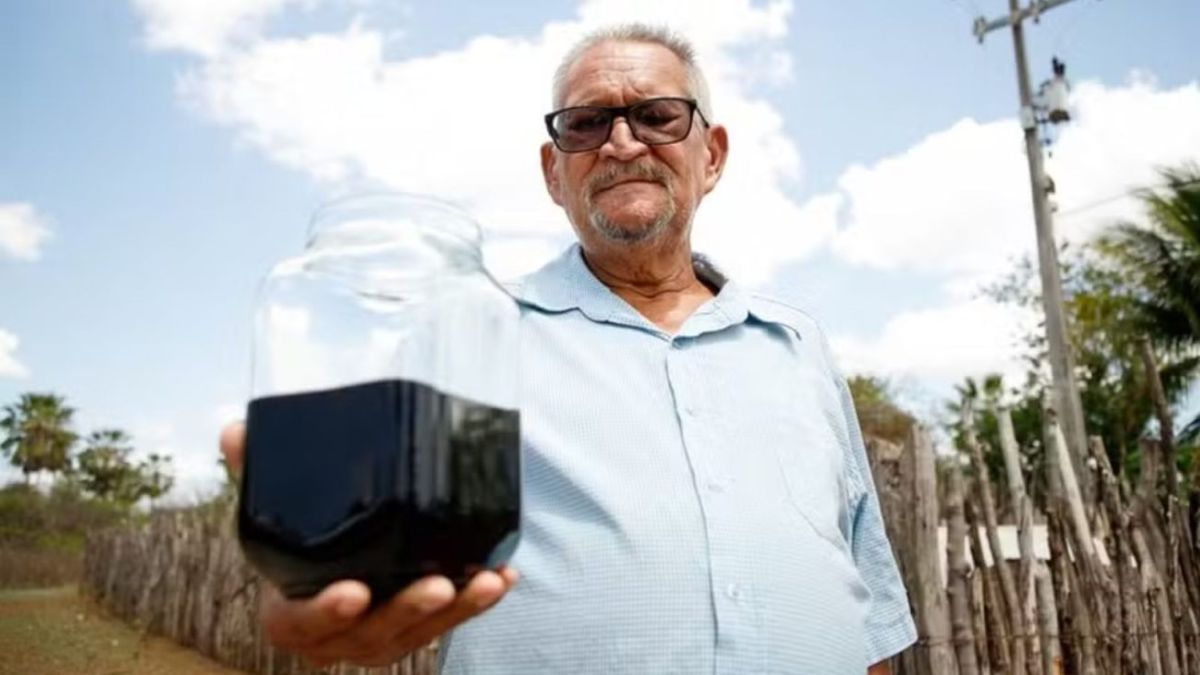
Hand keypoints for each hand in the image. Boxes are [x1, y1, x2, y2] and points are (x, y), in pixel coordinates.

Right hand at [221, 422, 519, 666]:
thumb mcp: (272, 511)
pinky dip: (476, 604)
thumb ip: (254, 473)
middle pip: (372, 634)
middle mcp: (335, 638)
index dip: (326, 613)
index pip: (302, 623)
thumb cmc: (297, 544)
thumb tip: (236, 431)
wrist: (318, 575)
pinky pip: (448, 624)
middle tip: (438, 585)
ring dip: (456, 611)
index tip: (354, 591)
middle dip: (408, 611)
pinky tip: (502, 577)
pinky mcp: (413, 631)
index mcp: (290, 615)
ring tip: (487, 581)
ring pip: (417, 634)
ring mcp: (376, 639)